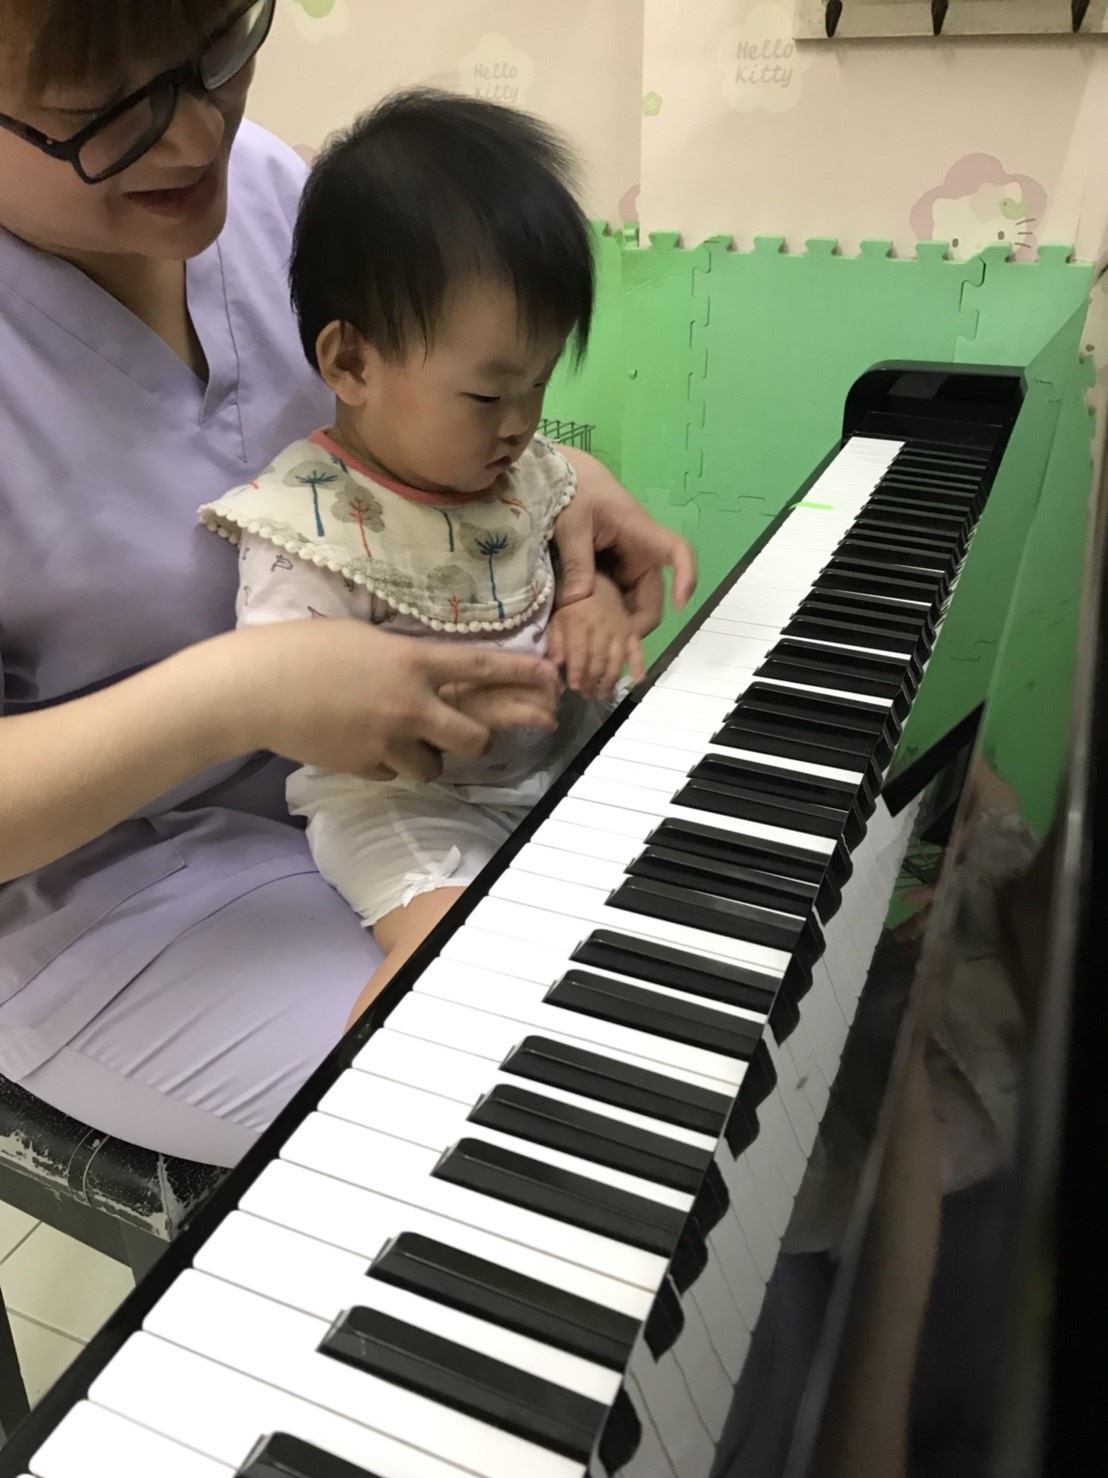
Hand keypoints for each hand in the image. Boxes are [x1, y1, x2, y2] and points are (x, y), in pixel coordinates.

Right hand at [229, 620, 557, 782]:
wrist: (253, 688)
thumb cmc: (300, 650)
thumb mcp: (363, 639)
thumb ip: (404, 657)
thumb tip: (432, 672)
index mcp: (409, 660)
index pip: (481, 667)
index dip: (522, 675)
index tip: (553, 679)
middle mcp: (408, 703)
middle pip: (474, 736)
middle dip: (480, 738)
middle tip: (474, 734)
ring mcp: (387, 740)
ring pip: (436, 765)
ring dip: (430, 755)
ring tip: (404, 738)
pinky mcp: (364, 767)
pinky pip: (395, 774)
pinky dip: (389, 765)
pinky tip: (364, 744)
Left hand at [547, 574, 645, 699]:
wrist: (594, 580)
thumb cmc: (571, 602)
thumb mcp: (556, 619)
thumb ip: (556, 643)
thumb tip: (555, 667)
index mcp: (580, 623)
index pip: (579, 653)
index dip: (577, 672)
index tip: (573, 687)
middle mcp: (601, 627)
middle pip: (598, 660)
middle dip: (592, 680)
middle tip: (586, 695)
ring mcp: (619, 629)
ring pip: (616, 659)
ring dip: (610, 679)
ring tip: (603, 694)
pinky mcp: (631, 630)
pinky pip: (638, 648)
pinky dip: (640, 665)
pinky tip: (638, 680)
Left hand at [556, 448, 696, 636]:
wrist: (564, 476)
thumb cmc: (573, 490)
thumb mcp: (572, 523)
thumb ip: (577, 561)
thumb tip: (579, 602)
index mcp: (640, 532)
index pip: (677, 552)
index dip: (687, 577)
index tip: (682, 603)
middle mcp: (640, 551)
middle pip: (653, 594)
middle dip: (637, 622)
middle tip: (615, 647)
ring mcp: (626, 563)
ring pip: (632, 601)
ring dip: (619, 623)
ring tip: (597, 642)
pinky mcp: (612, 570)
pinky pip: (615, 597)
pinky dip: (605, 614)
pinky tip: (588, 629)